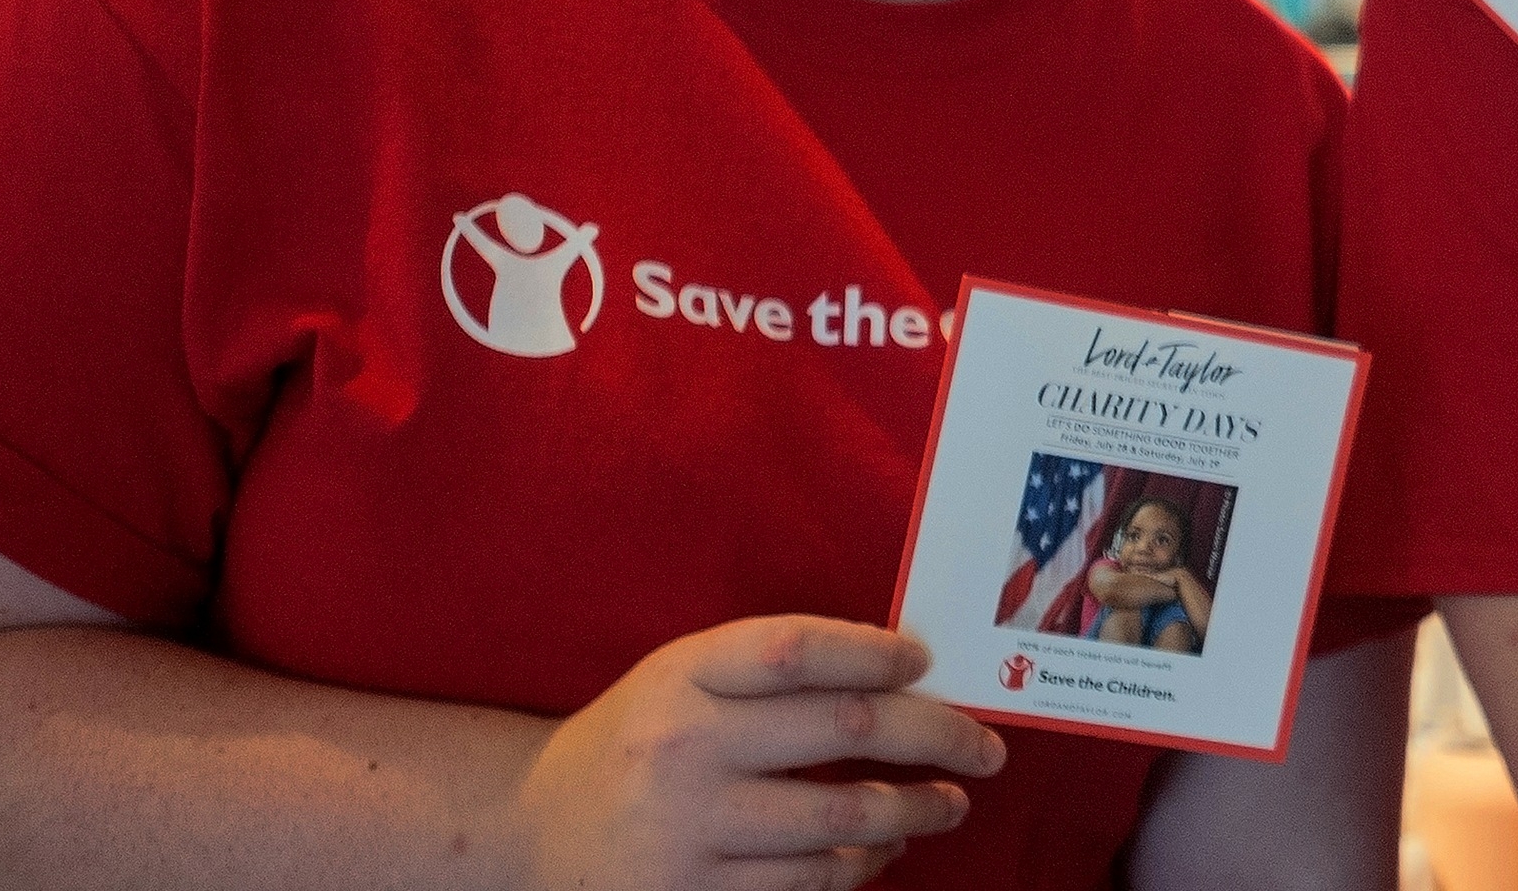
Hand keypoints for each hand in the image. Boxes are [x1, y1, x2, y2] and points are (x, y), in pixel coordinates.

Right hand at [512, 615, 1004, 890]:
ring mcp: (687, 829)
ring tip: (951, 804)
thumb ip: (772, 667)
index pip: (798, 650)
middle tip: (988, 748)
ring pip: (841, 819)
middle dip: (939, 737)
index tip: (926, 660)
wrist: (529, 828)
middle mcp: (684, 749)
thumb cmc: (638, 739)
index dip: (875, 651)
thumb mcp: (681, 677)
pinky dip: (862, 867)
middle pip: (846, 730)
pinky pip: (807, 884)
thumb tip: (906, 670)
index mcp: (682, 676)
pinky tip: (886, 850)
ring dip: (916, 811)